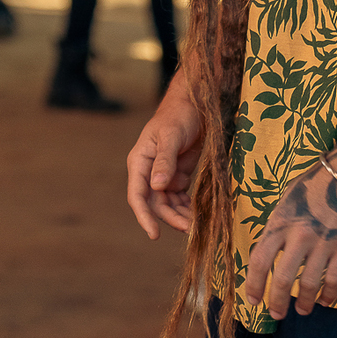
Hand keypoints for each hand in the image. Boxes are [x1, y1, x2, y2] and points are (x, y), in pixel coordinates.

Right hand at [126, 73, 202, 238]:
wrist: (196, 104)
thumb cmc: (178, 115)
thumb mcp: (171, 136)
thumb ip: (164, 160)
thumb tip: (156, 186)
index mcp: (140, 162)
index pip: (138, 195)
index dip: (144, 217)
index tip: (154, 234)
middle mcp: (149, 172)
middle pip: (156, 204)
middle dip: (171, 218)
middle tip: (191, 228)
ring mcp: (164, 175)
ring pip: (169, 204)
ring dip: (181, 215)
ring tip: (198, 224)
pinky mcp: (178, 175)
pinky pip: (180, 198)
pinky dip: (188, 207)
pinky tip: (198, 212)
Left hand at [244, 155, 336, 320]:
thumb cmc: (319, 180)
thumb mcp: (290, 198)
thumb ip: (281, 225)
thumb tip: (273, 249)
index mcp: (281, 221)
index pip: (260, 260)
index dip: (253, 284)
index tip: (253, 300)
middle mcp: (299, 235)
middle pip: (282, 279)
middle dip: (277, 302)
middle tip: (276, 314)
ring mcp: (323, 243)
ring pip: (309, 285)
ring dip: (304, 303)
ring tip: (303, 310)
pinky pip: (334, 280)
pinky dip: (328, 295)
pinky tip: (325, 300)